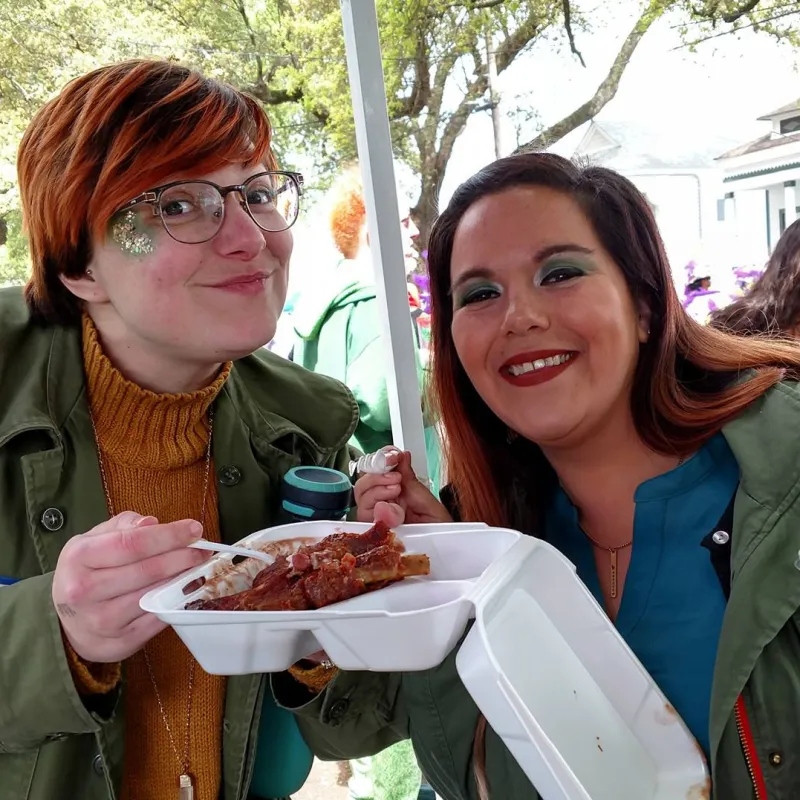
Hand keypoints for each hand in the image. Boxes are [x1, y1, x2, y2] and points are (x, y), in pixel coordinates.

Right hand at [52, 512, 208, 662]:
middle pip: (147, 570)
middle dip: (182, 556)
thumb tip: (152, 523)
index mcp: (79, 558)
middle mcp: (84, 590)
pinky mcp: (120, 642)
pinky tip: (187, 590)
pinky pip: (158, 619)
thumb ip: (124, 526)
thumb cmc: (88, 572)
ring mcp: (101, 620)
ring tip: (198, 567)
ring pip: (155, 595)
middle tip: (203, 549)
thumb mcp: (95, 540)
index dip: (169, 535)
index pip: (132, 543)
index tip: (194, 529)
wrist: (69, 623)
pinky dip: (177, 603)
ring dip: (183, 579)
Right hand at [354, 450, 451, 527]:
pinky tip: (390, 508)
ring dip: (376, 488)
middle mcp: (383, 506)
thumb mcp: (428, 502)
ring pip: (361, 498)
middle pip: (363, 484)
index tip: (392, 455)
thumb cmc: (440, 530)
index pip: (377, 473)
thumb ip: (412, 479)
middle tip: (396, 477)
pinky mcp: (375, 534)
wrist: (447, 551)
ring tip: (396, 489)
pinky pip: (363, 519)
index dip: (380, 460)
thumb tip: (402, 454)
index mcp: (395, 494)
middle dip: (377, 475)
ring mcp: (378, 520)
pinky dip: (374, 509)